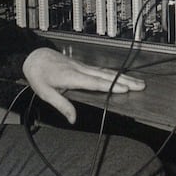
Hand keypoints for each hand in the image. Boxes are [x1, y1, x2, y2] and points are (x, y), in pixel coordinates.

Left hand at [22, 47, 144, 123]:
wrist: (34, 56)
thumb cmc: (38, 74)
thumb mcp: (44, 92)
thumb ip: (61, 105)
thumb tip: (73, 119)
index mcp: (72, 77)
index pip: (95, 82)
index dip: (111, 86)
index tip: (126, 89)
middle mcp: (80, 70)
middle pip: (106, 76)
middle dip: (125, 81)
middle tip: (141, 86)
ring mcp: (83, 67)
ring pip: (106, 72)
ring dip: (123, 77)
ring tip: (138, 82)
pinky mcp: (82, 66)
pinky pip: (101, 70)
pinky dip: (114, 74)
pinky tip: (122, 77)